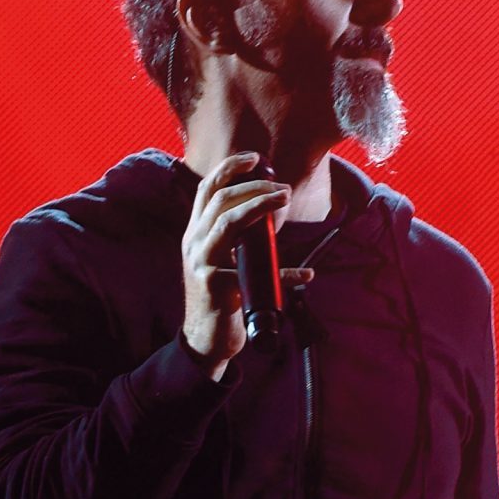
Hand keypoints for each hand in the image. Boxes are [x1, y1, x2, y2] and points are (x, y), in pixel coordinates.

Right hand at [180, 152, 314, 376]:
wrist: (205, 340)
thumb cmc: (221, 298)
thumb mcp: (223, 260)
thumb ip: (238, 237)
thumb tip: (273, 213)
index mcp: (196, 232)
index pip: (207, 189)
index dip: (229, 168)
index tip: (255, 158)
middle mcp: (193, 242)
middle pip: (220, 199)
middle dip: (254, 186)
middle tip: (283, 189)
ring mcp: (201, 263)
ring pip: (227, 222)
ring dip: (258, 206)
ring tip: (283, 199)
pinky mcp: (215, 286)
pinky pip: (254, 272)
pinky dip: (284, 273)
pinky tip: (305, 274)